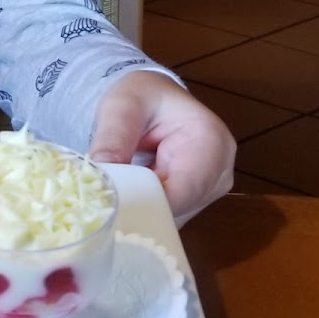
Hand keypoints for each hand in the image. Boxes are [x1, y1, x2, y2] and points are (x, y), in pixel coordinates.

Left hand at [88, 71, 234, 225]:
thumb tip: (99, 173)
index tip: (107, 203)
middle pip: (177, 209)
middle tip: (99, 203)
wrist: (150, 102)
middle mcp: (219, 173)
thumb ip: (112, 138)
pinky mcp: (193, 204)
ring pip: (169, 219)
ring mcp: (209, 192)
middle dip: (137, 208)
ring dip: (137, 212)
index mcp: (212, 142)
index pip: (182, 191)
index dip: (143, 201)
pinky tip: (121, 201)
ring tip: (108, 197)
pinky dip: (141, 213)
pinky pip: (165, 219)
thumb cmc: (140, 98)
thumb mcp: (121, 107)